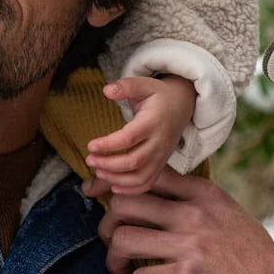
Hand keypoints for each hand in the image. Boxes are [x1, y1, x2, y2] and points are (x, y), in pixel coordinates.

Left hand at [85, 76, 196, 194]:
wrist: (184, 104)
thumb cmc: (159, 95)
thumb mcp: (144, 84)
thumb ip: (126, 86)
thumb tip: (106, 90)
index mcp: (152, 122)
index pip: (128, 138)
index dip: (108, 145)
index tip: (90, 145)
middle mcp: (159, 142)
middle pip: (134, 162)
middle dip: (109, 165)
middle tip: (90, 160)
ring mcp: (162, 155)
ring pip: (141, 177)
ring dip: (117, 179)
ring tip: (98, 172)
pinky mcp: (162, 163)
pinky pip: (148, 182)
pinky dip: (131, 190)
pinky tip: (114, 187)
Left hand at [88, 168, 273, 273]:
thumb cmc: (253, 259)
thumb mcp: (231, 215)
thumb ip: (199, 202)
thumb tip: (160, 194)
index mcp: (205, 194)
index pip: (150, 175)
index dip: (119, 184)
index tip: (107, 199)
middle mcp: (195, 214)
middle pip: (125, 202)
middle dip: (108, 224)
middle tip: (112, 241)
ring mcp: (189, 246)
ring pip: (122, 239)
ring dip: (113, 260)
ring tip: (121, 271)